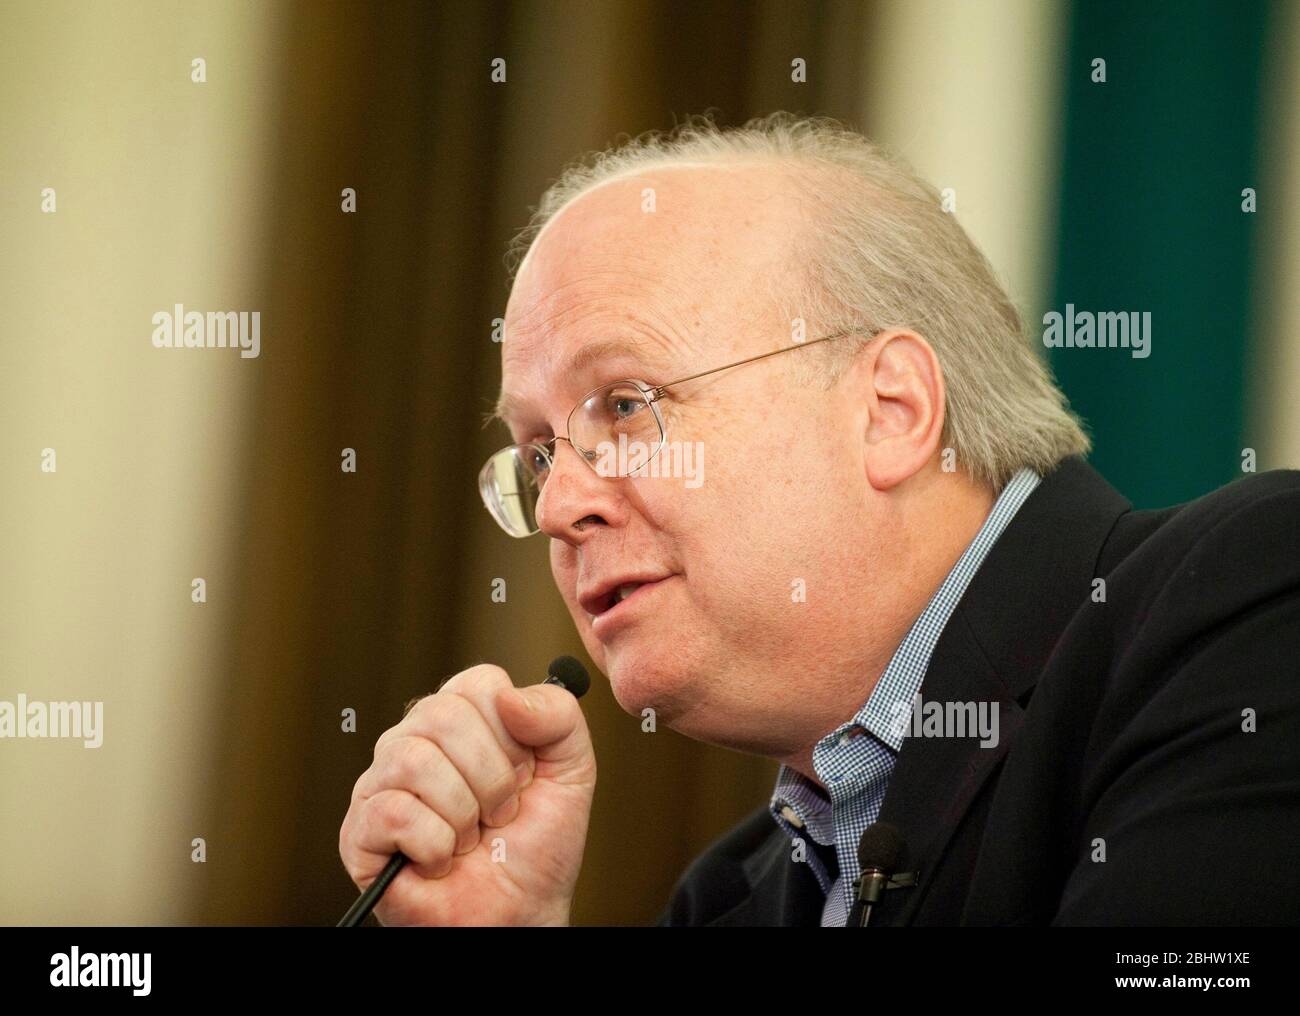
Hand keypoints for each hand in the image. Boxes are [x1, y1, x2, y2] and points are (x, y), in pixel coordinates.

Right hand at [339, 664, 595, 924]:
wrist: (521, 914)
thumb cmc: (537, 845)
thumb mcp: (572, 772)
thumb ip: (558, 717)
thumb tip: (509, 697)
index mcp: (462, 718)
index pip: (478, 684)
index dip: (513, 736)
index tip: (525, 775)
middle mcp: (415, 739)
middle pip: (443, 716)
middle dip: (491, 778)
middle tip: (499, 814)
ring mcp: (381, 782)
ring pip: (414, 760)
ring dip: (463, 813)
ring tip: (469, 838)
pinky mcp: (360, 830)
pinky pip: (393, 812)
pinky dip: (435, 846)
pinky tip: (440, 861)